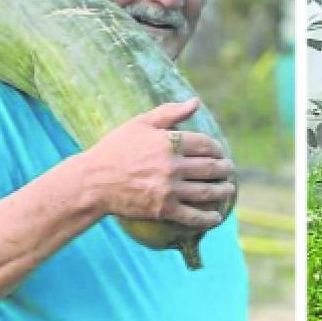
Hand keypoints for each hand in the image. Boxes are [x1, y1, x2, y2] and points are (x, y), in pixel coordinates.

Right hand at [81, 98, 235, 230]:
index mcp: (169, 142)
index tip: (219, 152)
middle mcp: (172, 166)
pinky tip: (216, 217)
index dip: (217, 149)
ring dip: (223, 191)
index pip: (205, 144)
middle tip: (229, 170)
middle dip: (225, 169)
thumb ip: (169, 112)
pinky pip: (192, 216)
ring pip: (206, 191)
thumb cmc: (115, 149)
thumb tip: (195, 102)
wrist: (93, 182)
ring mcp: (169, 189)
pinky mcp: (163, 209)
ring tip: (229, 189)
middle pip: (210, 168)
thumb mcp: (140, 124)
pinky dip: (208, 218)